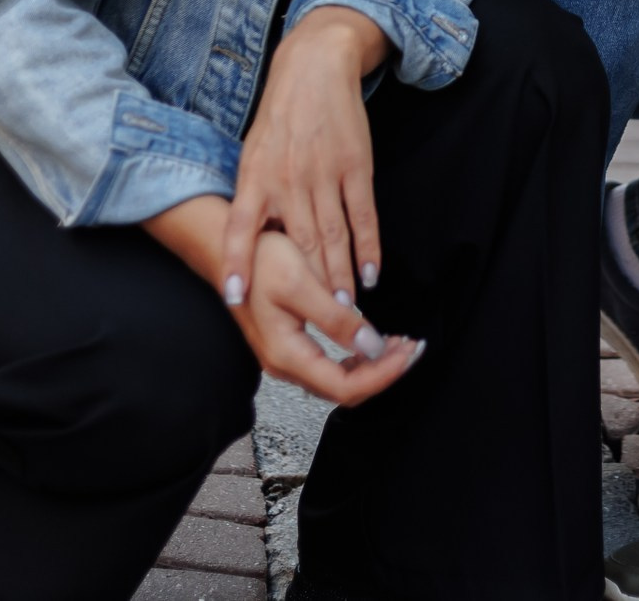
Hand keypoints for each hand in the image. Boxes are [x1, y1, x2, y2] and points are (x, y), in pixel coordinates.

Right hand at [147, 196, 422, 405]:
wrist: (225, 249)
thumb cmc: (258, 261)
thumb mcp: (300, 283)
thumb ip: (335, 319)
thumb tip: (373, 348)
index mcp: (287, 355)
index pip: (345, 386)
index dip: (382, 375)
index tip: (408, 352)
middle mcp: (286, 365)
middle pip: (344, 389)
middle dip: (383, 373)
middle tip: (413, 348)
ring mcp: (287, 358)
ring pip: (338, 380)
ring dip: (373, 367)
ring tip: (399, 343)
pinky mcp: (291, 346)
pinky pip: (330, 366)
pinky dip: (358, 358)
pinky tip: (373, 339)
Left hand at [221, 7, 391, 306]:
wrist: (314, 68)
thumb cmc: (280, 117)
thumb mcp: (252, 153)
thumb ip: (253, 198)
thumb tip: (252, 248)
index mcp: (256, 176)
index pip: (241, 226)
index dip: (237, 262)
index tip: (235, 297)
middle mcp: (288, 179)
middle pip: (298, 244)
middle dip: (307, 286)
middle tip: (315, 323)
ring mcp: (324, 173)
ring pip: (333, 236)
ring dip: (339, 275)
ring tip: (345, 309)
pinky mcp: (354, 166)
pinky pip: (362, 215)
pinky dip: (368, 246)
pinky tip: (371, 273)